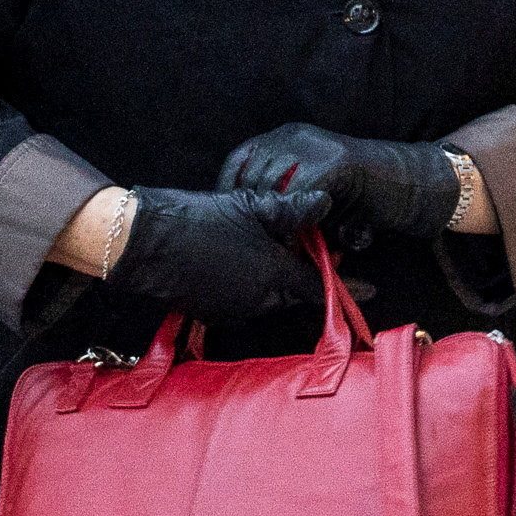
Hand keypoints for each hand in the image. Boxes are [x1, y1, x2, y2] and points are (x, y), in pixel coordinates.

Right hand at [102, 184, 329, 325]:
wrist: (145, 242)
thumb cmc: (200, 219)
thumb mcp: (251, 206)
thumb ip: (293, 209)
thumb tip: (325, 201)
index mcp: (274, 275)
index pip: (319, 286)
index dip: (346, 286)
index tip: (370, 289)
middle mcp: (259, 301)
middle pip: (294, 292)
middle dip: (303, 274)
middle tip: (310, 248)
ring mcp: (234, 311)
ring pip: (269, 298)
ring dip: (274, 280)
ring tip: (266, 248)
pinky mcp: (212, 313)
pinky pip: (243, 303)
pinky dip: (249, 286)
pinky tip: (237, 261)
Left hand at [219, 120, 461, 241]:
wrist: (409, 186)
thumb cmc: (358, 198)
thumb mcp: (309, 195)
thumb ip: (281, 201)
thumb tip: (247, 224)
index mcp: (283, 139)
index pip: (240, 160)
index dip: (231, 189)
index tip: (230, 216)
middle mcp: (294, 136)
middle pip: (254, 175)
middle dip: (255, 210)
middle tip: (267, 238)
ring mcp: (317, 145)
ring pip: (276, 185)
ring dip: (279, 218)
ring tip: (289, 242)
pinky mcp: (337, 160)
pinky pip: (304, 192)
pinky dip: (301, 216)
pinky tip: (307, 234)